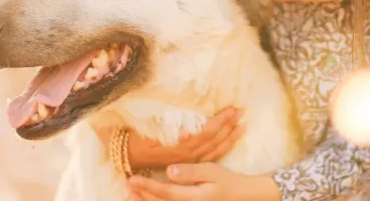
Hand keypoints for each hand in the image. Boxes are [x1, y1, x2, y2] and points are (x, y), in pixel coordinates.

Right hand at [96, 106, 244, 169]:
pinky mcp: (187, 162)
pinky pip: (210, 156)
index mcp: (179, 144)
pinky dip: (223, 147)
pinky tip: (230, 140)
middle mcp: (187, 154)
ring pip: (215, 150)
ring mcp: (188, 160)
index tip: (232, 109)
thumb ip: (167, 123)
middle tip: (243, 111)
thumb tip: (186, 125)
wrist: (126, 153)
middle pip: (214, 140)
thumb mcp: (149, 124)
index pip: (206, 132)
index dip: (221, 121)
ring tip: (243, 125)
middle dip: (230, 126)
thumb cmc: (136, 134)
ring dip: (230, 137)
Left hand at [128, 163, 280, 200]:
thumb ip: (190, 172)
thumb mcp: (211, 171)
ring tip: (132, 194)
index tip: (131, 179)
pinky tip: (150, 198)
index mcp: (192, 198)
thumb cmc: (226, 180)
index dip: (147, 186)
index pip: (164, 192)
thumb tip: (169, 171)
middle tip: (127, 185)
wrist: (242, 196)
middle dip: (142, 195)